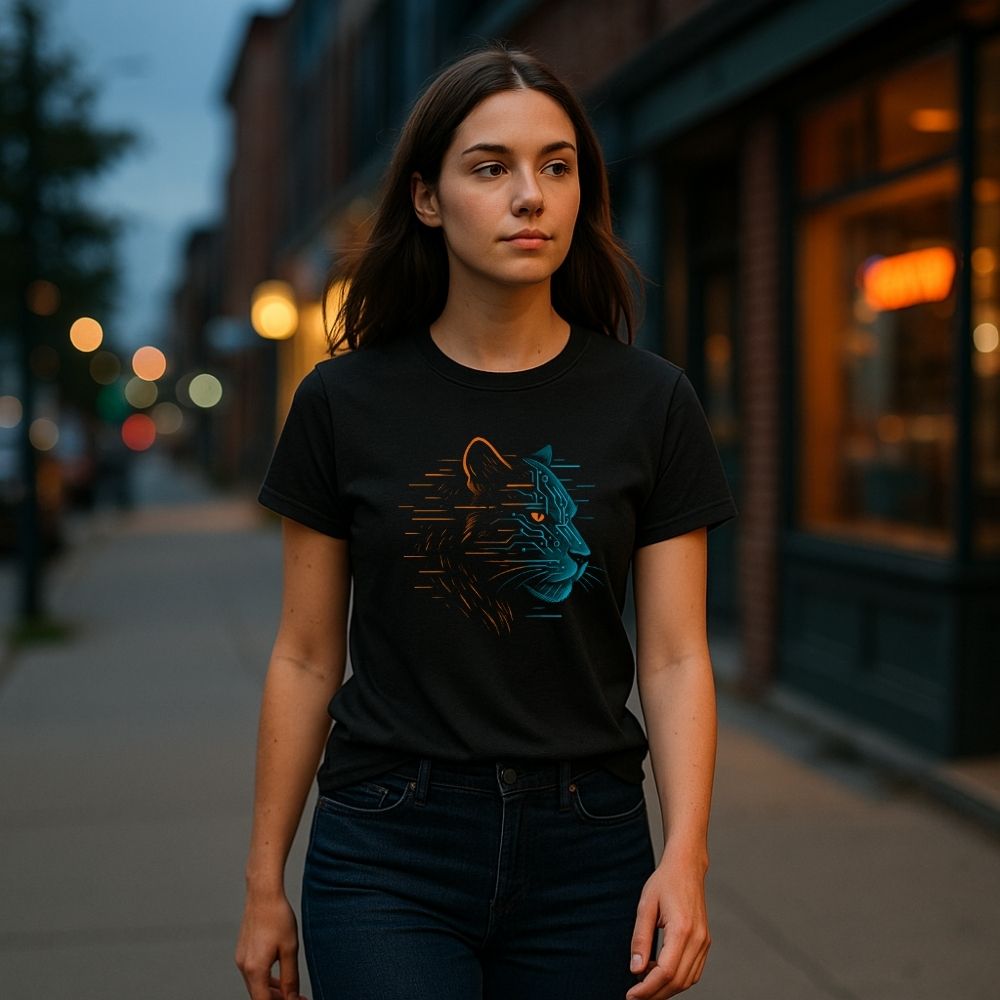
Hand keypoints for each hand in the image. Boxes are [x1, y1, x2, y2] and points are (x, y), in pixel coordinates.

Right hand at [235, 889, 307, 999]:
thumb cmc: (278, 917)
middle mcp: (244, 967)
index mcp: (255, 970)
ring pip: (255, 985)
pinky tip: (278, 978)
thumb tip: (292, 998)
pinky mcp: (243, 951)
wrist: (263, 894)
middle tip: (297, 998)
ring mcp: (241, 959)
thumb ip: (290, 978)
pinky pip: (253, 973)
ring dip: (271, 992)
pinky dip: (265, 980)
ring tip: (291, 993)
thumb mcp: (290, 949)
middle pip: (258, 996)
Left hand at [625, 850, 710, 997]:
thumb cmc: (664, 882)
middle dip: (656, 994)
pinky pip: (693, 970)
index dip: (648, 988)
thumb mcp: (645, 906)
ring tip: (644, 983)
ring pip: (688, 980)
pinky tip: (659, 973)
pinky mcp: (705, 942)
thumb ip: (640, 938)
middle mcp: (698, 939)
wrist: (687, 867)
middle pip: (678, 981)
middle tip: (635, 995)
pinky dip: (677, 979)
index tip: (632, 995)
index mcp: (682, 930)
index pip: (666, 971)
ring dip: (666, 988)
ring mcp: (704, 942)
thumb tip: (635, 969)